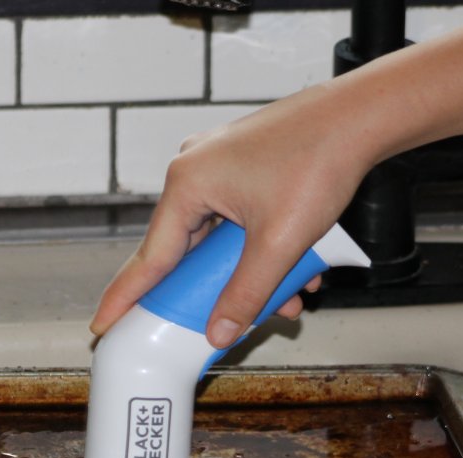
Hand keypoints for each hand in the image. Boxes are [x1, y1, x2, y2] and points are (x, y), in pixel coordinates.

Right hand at [90, 80, 379, 347]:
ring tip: (286, 297)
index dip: (126, 297)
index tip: (102, 325)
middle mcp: (194, 171)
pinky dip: (263, 249)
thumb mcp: (279, 243)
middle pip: (187, 252)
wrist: (360, 118)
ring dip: (251, 273)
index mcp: (187, 184)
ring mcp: (219, 165)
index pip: (150, 257)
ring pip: (221, 240)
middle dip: (214, 291)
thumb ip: (246, 294)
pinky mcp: (243, 166)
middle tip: (207, 324)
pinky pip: (240, 222)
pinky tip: (297, 269)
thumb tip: (218, 333)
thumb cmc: (318, 163)